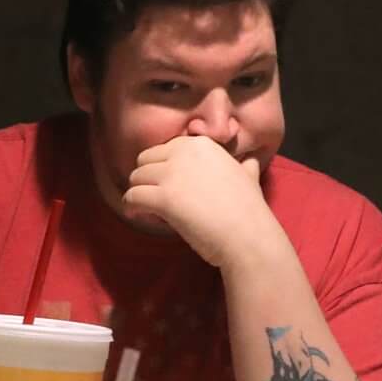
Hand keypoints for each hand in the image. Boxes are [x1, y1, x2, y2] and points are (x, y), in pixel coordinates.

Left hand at [121, 135, 283, 271]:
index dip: (162, 167)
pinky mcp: (163, 198)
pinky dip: (131, 206)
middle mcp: (184, 152)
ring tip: (146, 208)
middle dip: (146, 178)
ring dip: (138, 193)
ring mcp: (172, 174)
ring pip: (136, 178)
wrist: (249, 236)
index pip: (165, 149)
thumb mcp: (249, 176)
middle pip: (145, 160)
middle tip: (153, 197)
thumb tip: (251, 160)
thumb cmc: (249, 210)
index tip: (166, 184)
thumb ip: (245, 165)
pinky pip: (132, 197)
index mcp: (201, 144)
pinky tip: (138, 214)